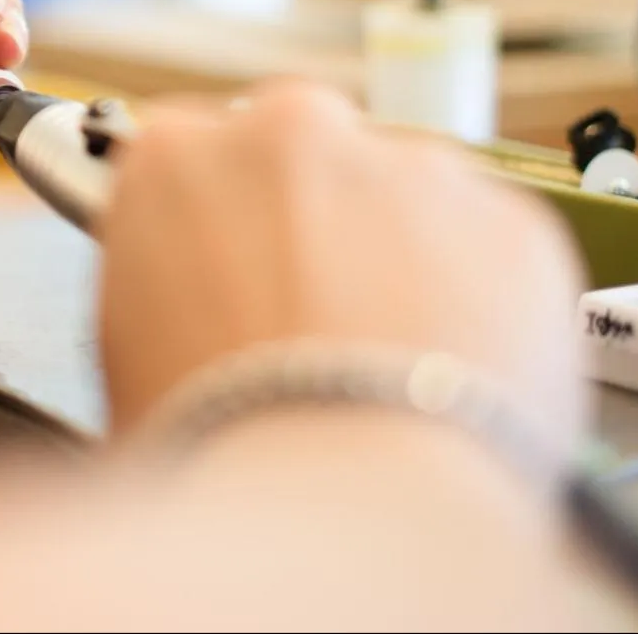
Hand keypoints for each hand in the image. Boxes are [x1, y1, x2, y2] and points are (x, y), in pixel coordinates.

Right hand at [97, 83, 585, 441]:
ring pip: (406, 191)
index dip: (213, 213)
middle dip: (310, 209)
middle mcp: (291, 132)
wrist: (347, 506)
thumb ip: (161, 282)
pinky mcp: (511, 215)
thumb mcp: (126, 356)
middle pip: (302, 145)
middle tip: (314, 310)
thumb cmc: (220, 448)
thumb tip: (190, 297)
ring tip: (393, 360)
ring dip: (400, 250)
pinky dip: (484, 296)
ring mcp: (411, 166)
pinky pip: (493, 242)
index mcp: (174, 157)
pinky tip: (454, 371)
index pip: (186, 148)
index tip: (227, 258)